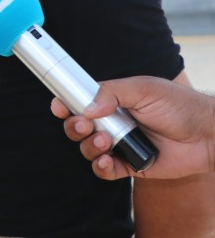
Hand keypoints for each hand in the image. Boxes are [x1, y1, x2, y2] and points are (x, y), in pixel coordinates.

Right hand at [51, 76, 214, 179]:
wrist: (208, 135)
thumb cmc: (180, 106)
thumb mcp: (144, 89)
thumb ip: (112, 92)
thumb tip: (87, 108)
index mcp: (113, 102)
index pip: (81, 102)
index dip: (66, 104)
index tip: (59, 106)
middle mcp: (113, 123)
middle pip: (78, 127)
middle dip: (74, 127)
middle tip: (85, 125)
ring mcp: (121, 145)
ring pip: (87, 149)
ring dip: (89, 146)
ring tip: (105, 141)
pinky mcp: (131, 166)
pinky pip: (105, 170)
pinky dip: (100, 167)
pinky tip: (107, 161)